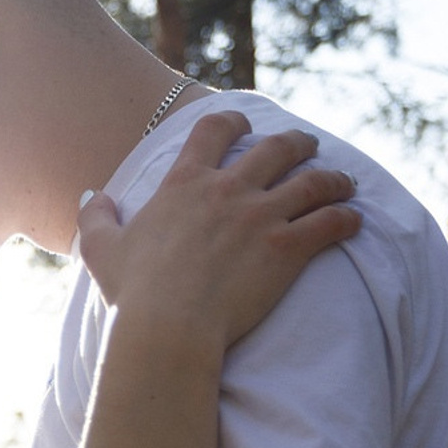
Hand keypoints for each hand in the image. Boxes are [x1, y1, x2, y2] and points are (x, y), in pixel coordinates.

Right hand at [77, 111, 359, 352]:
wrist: (168, 326)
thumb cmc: (132, 293)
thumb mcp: (101, 250)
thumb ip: (95, 217)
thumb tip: (93, 195)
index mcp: (185, 183)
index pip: (215, 130)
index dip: (235, 121)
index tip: (247, 125)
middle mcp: (227, 189)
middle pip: (277, 148)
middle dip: (298, 143)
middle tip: (308, 147)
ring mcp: (261, 215)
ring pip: (313, 180)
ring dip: (334, 178)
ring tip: (345, 183)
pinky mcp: (288, 246)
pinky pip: (331, 220)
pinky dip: (347, 217)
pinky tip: (355, 220)